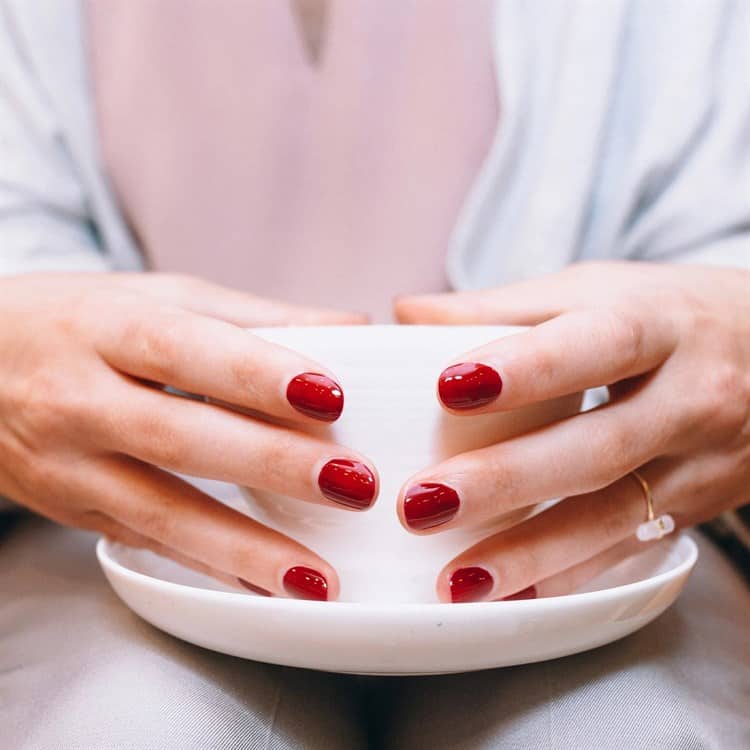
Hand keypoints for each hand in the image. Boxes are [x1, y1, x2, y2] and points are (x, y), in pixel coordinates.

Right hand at [0, 272, 376, 600]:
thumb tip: (348, 323)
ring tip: (318, 576)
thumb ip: (250, 315)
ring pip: (160, 512)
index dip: (256, 374)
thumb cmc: (74, 321)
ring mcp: (68, 465)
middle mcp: (78, 398)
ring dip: (244, 549)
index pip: (185, 349)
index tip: (330, 397)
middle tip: (352, 484)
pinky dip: (209, 567)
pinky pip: (145, 543)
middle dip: (269, 465)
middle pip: (179, 437)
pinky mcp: (72, 510)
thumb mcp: (153, 297)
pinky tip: (263, 588)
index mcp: (104, 329)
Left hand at [395, 262, 749, 601]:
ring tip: (456, 578)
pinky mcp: (697, 508)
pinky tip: (515, 597)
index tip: (450, 386)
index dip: (527, 367)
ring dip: (532, 554)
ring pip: (615, 516)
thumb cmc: (668, 314)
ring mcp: (701, 462)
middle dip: (509, 479)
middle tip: (422, 502)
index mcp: (658, 325)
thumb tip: (407, 314)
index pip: (594, 345)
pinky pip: (632, 549)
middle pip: (599, 446)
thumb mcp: (598, 291)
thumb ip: (506, 305)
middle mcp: (690, 396)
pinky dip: (572, 576)